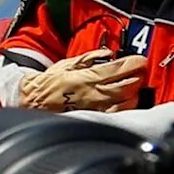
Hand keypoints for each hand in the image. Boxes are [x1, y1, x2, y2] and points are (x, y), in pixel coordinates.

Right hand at [20, 47, 144, 111]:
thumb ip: (89, 58)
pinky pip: (117, 113)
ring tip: (134, 85)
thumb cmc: (47, 84)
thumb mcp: (66, 64)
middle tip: (140, 71)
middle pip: (126, 86)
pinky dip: (126, 106)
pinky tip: (127, 100)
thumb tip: (107, 53)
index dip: (132, 63)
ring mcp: (95, 109)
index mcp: (85, 78)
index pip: (116, 69)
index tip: (140, 60)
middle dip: (137, 77)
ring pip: (126, 101)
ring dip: (134, 92)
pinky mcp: (94, 119)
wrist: (32, 103)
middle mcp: (92, 94)